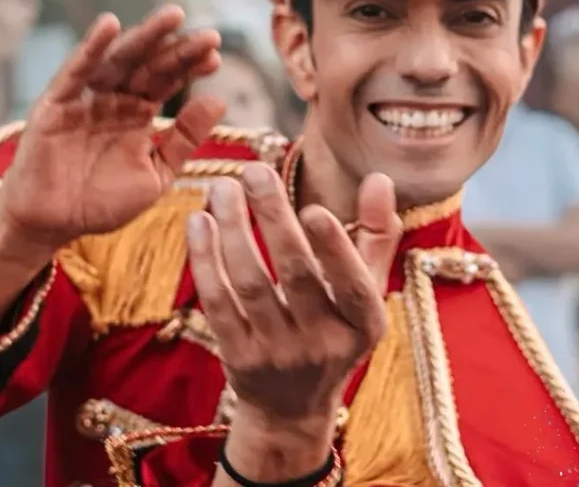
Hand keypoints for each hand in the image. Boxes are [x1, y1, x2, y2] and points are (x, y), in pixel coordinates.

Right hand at [0, 7, 224, 250]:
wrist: (53, 224)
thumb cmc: (102, 201)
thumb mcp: (156, 173)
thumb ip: (184, 139)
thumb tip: (218, 99)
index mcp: (139, 112)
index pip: (169, 80)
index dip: (191, 66)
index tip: (216, 55)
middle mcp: (114, 98)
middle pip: (150, 64)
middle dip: (178, 46)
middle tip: (209, 34)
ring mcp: (85, 97)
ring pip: (118, 59)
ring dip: (144, 36)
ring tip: (172, 17)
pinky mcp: (55, 103)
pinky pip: (75, 71)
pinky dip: (91, 47)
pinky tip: (109, 25)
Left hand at [188, 164, 401, 481]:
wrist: (292, 408)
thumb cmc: (336, 330)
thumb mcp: (367, 293)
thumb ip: (377, 234)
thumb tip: (379, 179)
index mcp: (363, 325)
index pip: (353, 287)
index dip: (335, 250)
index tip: (314, 208)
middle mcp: (322, 343)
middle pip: (295, 275)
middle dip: (273, 219)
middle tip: (254, 171)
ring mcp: (276, 353)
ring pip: (250, 284)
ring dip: (233, 230)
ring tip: (222, 187)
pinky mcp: (236, 355)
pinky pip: (217, 302)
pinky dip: (205, 259)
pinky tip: (198, 221)